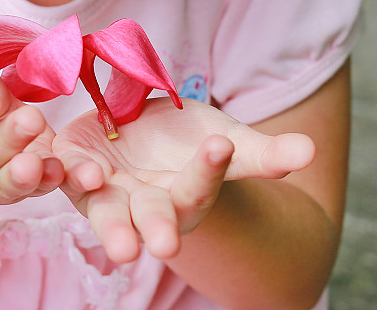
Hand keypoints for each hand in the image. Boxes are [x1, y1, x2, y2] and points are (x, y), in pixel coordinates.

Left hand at [53, 97, 314, 262]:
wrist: (142, 131)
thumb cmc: (190, 144)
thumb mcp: (228, 142)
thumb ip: (265, 154)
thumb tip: (311, 150)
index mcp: (185, 198)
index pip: (199, 188)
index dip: (210, 169)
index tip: (221, 146)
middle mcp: (143, 204)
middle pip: (150, 219)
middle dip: (154, 229)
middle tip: (161, 246)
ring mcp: (106, 189)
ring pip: (103, 209)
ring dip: (105, 218)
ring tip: (104, 206)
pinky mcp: (74, 166)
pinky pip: (66, 173)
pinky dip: (65, 172)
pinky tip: (72, 168)